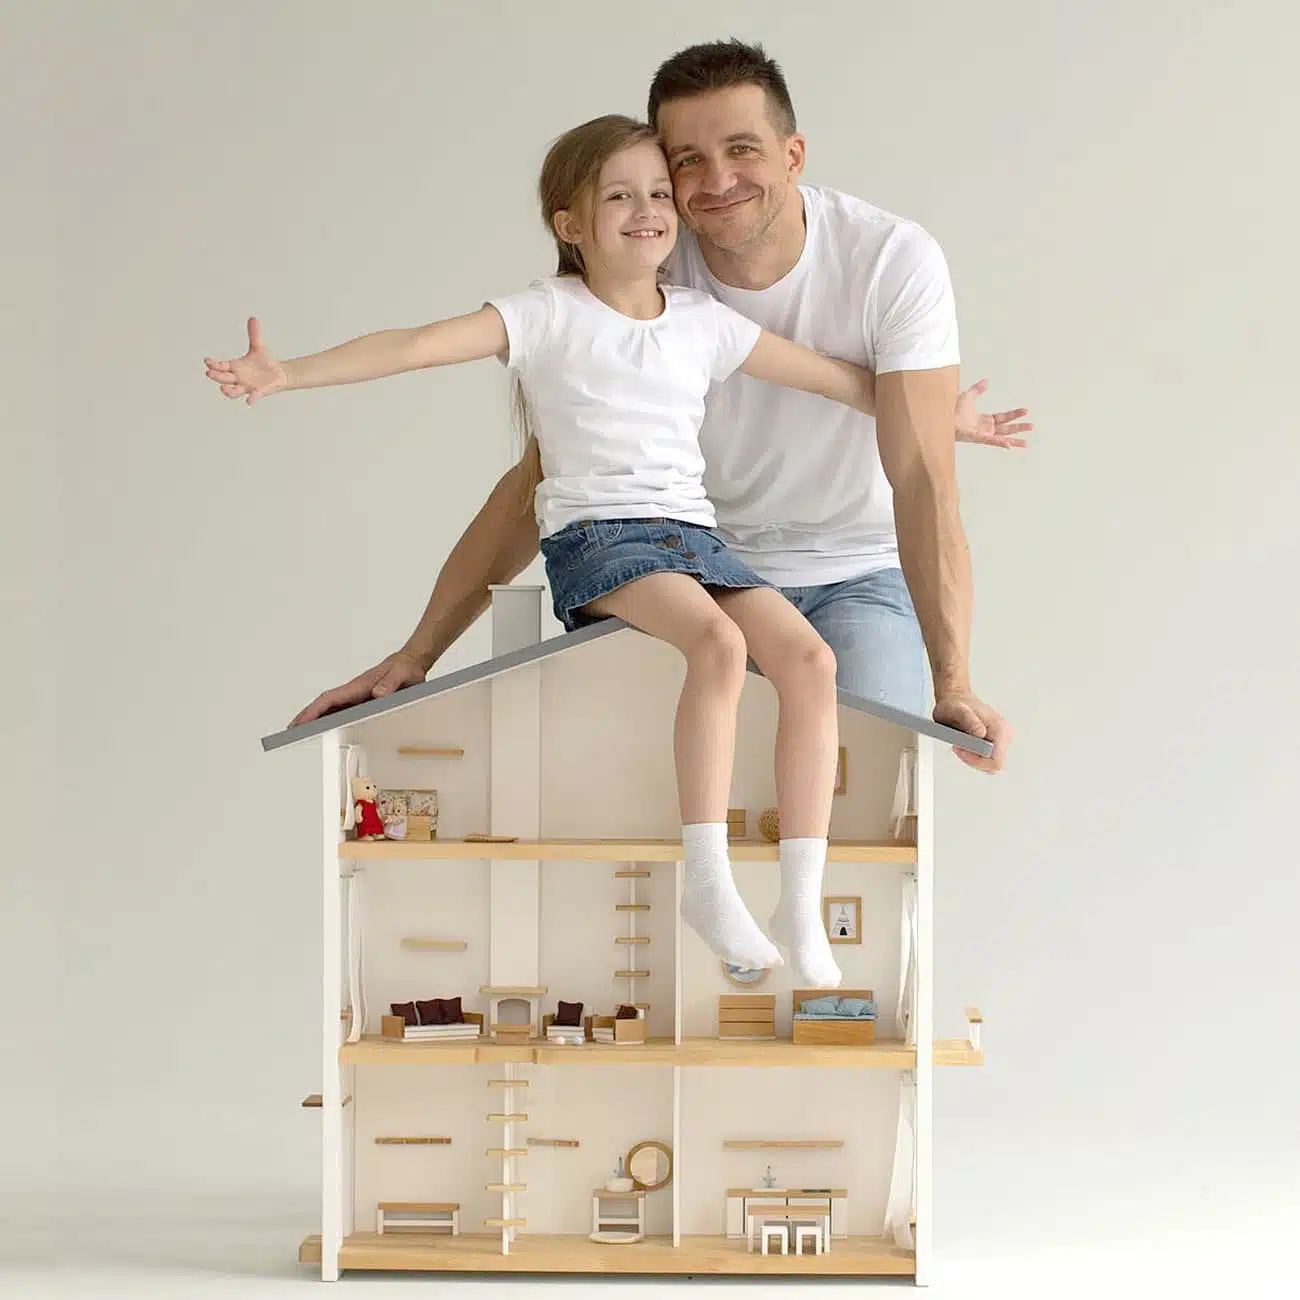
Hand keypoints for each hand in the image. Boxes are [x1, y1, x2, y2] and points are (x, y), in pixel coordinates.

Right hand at [204, 317, 288, 404]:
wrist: (280, 374)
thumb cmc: (265, 362)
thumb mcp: (258, 347)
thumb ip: (254, 334)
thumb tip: (253, 318)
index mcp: (236, 367)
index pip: (221, 366)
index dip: (213, 364)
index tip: (206, 360)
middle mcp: (239, 378)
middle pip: (223, 378)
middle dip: (216, 376)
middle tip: (209, 373)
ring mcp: (247, 386)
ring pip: (234, 391)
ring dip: (228, 391)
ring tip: (223, 389)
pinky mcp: (258, 392)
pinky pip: (253, 397)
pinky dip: (251, 398)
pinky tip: (249, 401)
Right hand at [288, 649, 429, 727]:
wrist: (410, 664)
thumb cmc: (404, 669)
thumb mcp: (401, 675)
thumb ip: (390, 683)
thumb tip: (376, 694)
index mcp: (358, 686)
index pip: (330, 699)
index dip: (314, 710)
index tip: (301, 721)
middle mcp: (354, 692)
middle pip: (325, 705)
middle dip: (307, 716)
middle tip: (291, 731)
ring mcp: (356, 697)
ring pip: (332, 709)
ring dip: (316, 719)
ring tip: (301, 733)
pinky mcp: (362, 702)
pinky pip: (343, 711)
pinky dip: (331, 719)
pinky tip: (325, 728)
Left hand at [932, 691, 1012, 772]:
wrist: (955, 699)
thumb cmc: (954, 705)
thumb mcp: (956, 710)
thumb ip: (968, 720)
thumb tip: (981, 733)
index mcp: (1000, 728)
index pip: (996, 761)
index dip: (976, 761)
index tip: (961, 748)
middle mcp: (1006, 734)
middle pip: (993, 764)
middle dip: (974, 759)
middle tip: (959, 746)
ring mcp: (1004, 739)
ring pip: (990, 763)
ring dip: (973, 757)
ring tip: (961, 743)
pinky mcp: (998, 742)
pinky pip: (987, 759)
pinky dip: (974, 755)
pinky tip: (965, 744)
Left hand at [954, 378, 1032, 448]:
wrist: (942, 416)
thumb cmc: (951, 410)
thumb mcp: (968, 396)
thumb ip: (978, 389)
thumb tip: (986, 381)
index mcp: (985, 420)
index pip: (1004, 417)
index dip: (1015, 414)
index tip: (1026, 411)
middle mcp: (985, 429)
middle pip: (1007, 428)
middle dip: (1019, 427)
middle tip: (1032, 426)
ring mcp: (982, 434)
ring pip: (1002, 437)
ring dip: (1014, 439)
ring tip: (1026, 442)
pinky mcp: (977, 438)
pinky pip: (990, 441)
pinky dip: (999, 443)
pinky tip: (1008, 445)